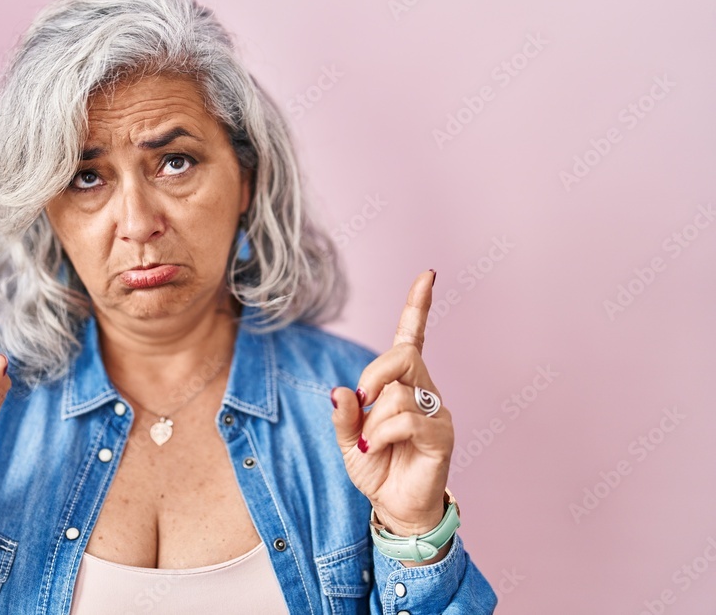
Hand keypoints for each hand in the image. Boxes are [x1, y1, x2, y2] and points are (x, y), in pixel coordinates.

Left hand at [330, 270, 453, 556]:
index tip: (428, 274)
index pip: (413, 337)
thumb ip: (342, 415)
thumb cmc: (376, 468)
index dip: (419, 306)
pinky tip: (375, 448)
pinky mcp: (441, 434)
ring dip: (372, 421)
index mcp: (401, 384)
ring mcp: (436, 411)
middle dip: (374, 373)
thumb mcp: (346, 440)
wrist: (395, 507)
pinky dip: (380, 433)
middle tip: (362, 400)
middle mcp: (423, 390)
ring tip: (370, 443)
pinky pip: (406, 418)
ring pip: (397, 392)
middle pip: (403, 354)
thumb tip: (340, 390)